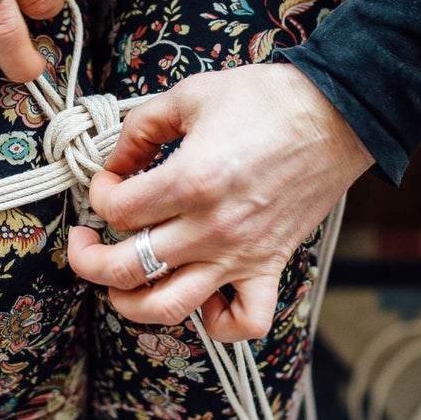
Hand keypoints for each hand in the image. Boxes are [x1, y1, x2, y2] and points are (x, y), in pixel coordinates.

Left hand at [67, 63, 372, 341]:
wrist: (337, 116)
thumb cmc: (267, 101)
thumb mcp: (191, 95)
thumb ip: (141, 126)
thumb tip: (116, 160)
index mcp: (190, 180)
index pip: (119, 210)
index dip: (99, 195)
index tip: (109, 181)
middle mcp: (211, 227)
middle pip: (126, 269)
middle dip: (88, 261)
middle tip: (84, 244)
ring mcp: (240, 254)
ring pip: (169, 308)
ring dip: (130, 305)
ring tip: (120, 286)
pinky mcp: (269, 266)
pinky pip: (245, 322)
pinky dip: (218, 324)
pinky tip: (202, 300)